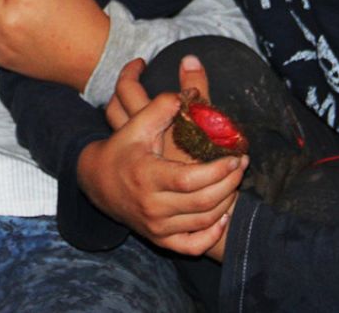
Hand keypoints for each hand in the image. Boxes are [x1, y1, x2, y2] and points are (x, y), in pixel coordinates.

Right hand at [80, 56, 241, 258]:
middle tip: (242, 165)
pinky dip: (212, 233)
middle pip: (203, 202)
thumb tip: (189, 93)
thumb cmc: (120, 150)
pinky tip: (222, 215)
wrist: (96, 182)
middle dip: (230, 183)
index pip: (191, 180)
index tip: (235, 156)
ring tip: (235, 181)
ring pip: (203, 221)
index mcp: (146, 176)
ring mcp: (156, 226)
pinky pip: (193, 245)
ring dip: (226, 202)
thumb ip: (161, 107)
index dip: (218, 170)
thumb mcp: (135, 126)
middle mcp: (151, 206)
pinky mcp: (160, 239)